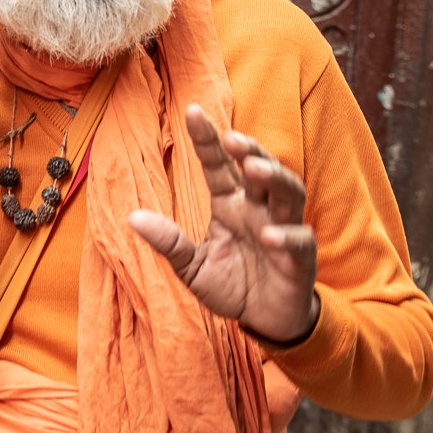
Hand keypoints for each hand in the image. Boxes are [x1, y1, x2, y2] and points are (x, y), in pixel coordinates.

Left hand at [129, 104, 318, 343]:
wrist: (264, 322)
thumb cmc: (230, 285)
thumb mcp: (190, 266)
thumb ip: (168, 242)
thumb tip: (132, 217)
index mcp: (230, 204)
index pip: (217, 165)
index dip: (207, 139)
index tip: (191, 111)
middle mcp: (258, 210)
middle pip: (259, 169)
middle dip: (249, 151)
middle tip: (232, 138)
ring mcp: (282, 230)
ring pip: (288, 193)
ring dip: (274, 178)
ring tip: (254, 170)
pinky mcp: (300, 259)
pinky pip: (298, 241)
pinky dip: (287, 236)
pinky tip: (269, 235)